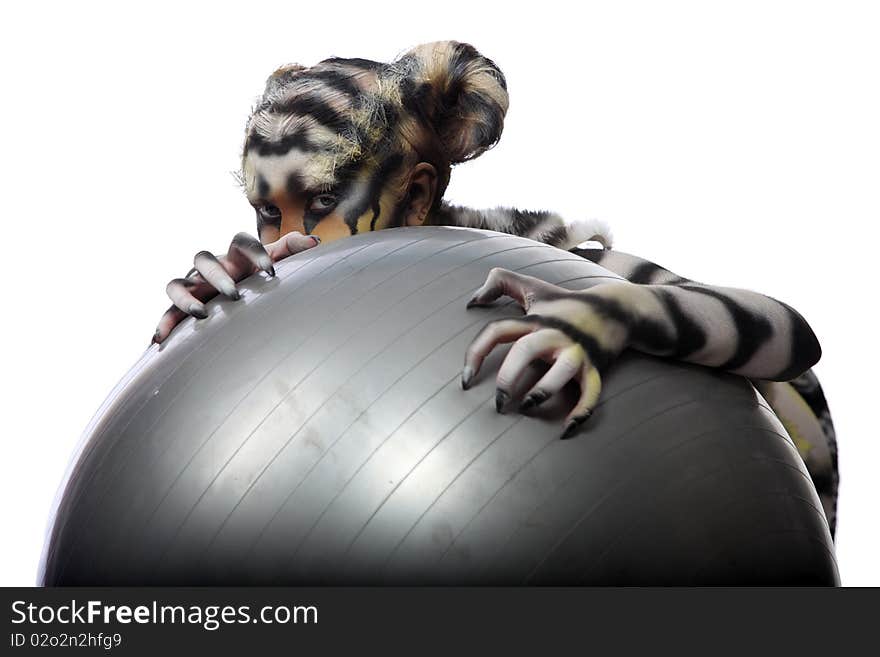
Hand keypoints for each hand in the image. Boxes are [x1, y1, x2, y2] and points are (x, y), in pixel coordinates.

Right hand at [152, 231, 319, 343]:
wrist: (245, 302)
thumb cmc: (262, 281)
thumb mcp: (278, 265)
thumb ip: (293, 250)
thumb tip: (313, 242)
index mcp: (235, 256)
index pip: (240, 242)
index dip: (254, 252)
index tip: (271, 271)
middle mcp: (211, 267)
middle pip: (202, 259)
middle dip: (218, 277)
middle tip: (235, 295)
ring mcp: (193, 286)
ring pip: (176, 284)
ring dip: (186, 298)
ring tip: (201, 315)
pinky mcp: (181, 308)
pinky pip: (166, 312)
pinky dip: (163, 324)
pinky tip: (158, 341)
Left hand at [461, 268, 636, 438]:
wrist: (618, 308)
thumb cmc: (567, 304)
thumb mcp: (534, 287)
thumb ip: (501, 282)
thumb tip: (472, 300)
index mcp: (535, 321)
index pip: (498, 332)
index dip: (476, 353)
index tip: (466, 380)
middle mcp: (554, 335)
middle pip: (526, 350)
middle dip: (509, 376)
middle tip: (498, 402)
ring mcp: (577, 350)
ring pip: (562, 371)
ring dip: (544, 390)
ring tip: (528, 406)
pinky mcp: (596, 366)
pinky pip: (591, 391)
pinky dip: (581, 411)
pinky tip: (566, 430)